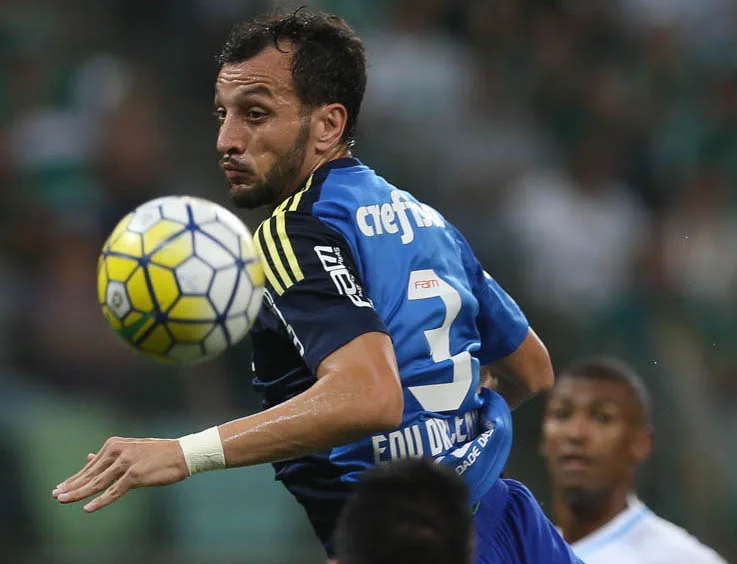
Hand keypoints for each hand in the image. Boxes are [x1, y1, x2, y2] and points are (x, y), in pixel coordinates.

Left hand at [51, 437, 188, 512]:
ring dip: (79, 493)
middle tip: (56, 495)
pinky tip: (88, 508)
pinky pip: (114, 491)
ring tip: (63, 500)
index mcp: (114, 444)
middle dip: (72, 486)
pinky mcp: (135, 474)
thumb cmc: (157, 454)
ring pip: (98, 482)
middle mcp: (118, 451)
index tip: (61, 488)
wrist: (182, 454)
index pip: (90, 466)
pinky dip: (100, 501)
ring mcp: (126, 463)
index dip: (75, 478)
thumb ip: (109, 456)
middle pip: (91, 474)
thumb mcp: (131, 450)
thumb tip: (88, 458)